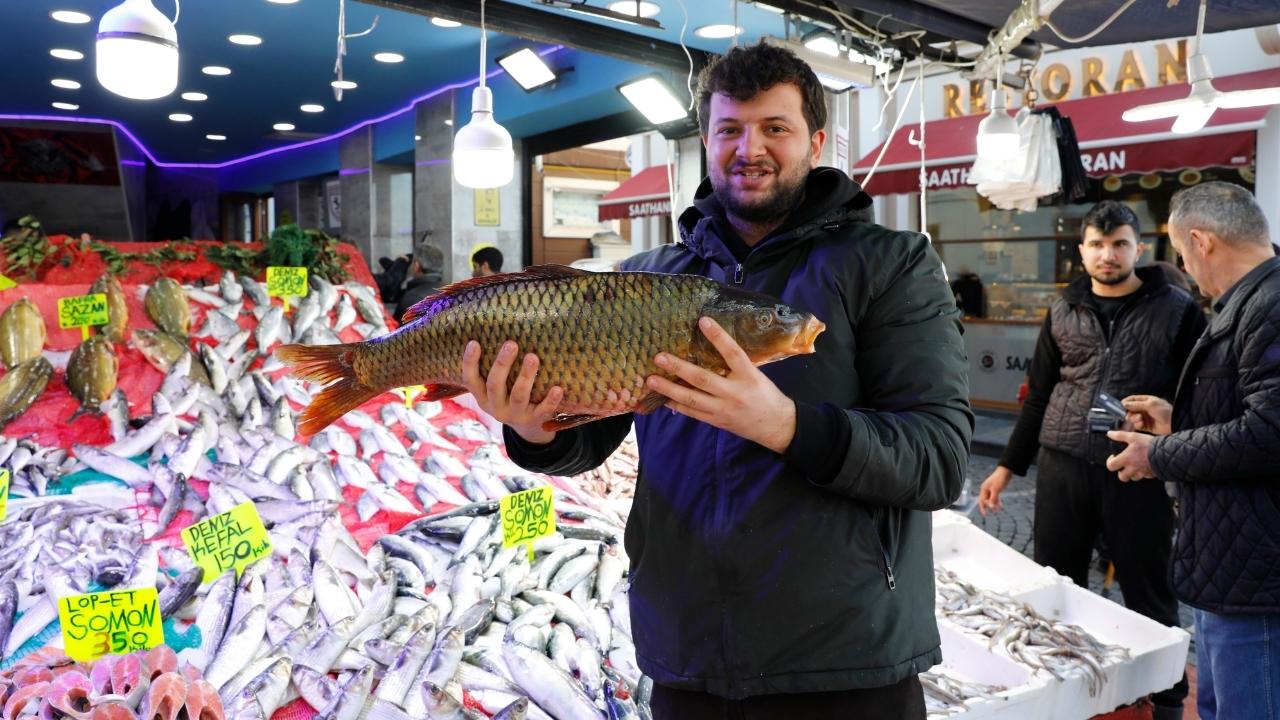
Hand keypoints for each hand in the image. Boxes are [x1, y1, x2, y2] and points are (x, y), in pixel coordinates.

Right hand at [460, 340, 563, 444]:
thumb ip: (495, 368)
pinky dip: (550, 400)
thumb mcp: (498, 388)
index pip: (470, 380)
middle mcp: (496, 407)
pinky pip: (543, 411)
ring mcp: (515, 415)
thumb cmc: (510, 396)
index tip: (474, 343)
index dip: (470, 363)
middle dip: (502, 364)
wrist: (528, 428)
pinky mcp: (534, 420)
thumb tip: (500, 330)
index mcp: (483, 397)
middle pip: (495, 385)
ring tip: (533, 357)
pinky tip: (557, 388)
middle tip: (511, 344)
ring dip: (525, 377)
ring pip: (518, 396)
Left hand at [645, 317, 796, 453]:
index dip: (718, 336)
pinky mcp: (717, 421)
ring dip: (669, 389)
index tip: (703, 320)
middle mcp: (735, 393)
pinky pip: (693, 412)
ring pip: (692, 398)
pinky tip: (662, 397)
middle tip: (659, 357)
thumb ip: (735, 365)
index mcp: (749, 376)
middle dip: (679, 368)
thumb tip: (709, 346)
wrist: (777, 425)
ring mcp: (723, 409)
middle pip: (703, 379)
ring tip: (651, 380)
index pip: (732, 352)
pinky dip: (676, 404)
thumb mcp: (755, 375)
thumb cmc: (765, 395)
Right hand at [977, 466, 1012, 515]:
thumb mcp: (996, 490)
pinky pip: (994, 496)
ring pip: (990, 499)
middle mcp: (986, 489)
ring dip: (993, 504)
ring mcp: (990, 489)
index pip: (981, 500)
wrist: (1005, 471)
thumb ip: (993, 499)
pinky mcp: (995, 488)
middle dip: (989, 506)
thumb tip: (990, 507)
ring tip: (997, 510)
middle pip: (985, 500)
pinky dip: (996, 501)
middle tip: (994, 512)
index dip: (982, 508)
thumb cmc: (999, 479)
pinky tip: (1000, 505)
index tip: (985, 515)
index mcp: (984, 489)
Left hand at [1105, 430, 1156, 480]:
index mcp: (1126, 459)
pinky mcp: (1150, 475)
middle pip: (1121, 477)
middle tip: (1123, 465)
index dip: (1110, 462)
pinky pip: (1144, 476)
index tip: (1113, 457)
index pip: (1110, 466)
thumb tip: (1110, 434)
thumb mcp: (1133, 436)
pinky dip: (1143, 472)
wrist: (1166, 453)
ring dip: (1132, 473)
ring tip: (1134, 465)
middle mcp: (1132, 469)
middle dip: (1121, 472)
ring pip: (1133, 478)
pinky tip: (1145, 465)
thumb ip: (1120, 435)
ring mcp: (1142, 473)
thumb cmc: (1149, 445)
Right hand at [1121, 395, 1172, 434]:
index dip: (1126, 402)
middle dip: (1130, 412)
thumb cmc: (1165, 411)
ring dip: (1134, 419)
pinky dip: (1137, 425)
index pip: (1132, 399)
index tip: (1122, 406)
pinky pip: (1136, 425)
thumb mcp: (1151, 405)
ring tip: (1140, 419)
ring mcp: (1144, 417)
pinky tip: (1142, 424)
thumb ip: (1136, 404)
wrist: (1174, 424)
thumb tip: (1124, 404)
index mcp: (1146, 400)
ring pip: (1132, 418)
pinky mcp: (1145, 426)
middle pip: (1130, 410)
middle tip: (1134, 414)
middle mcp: (1144, 408)